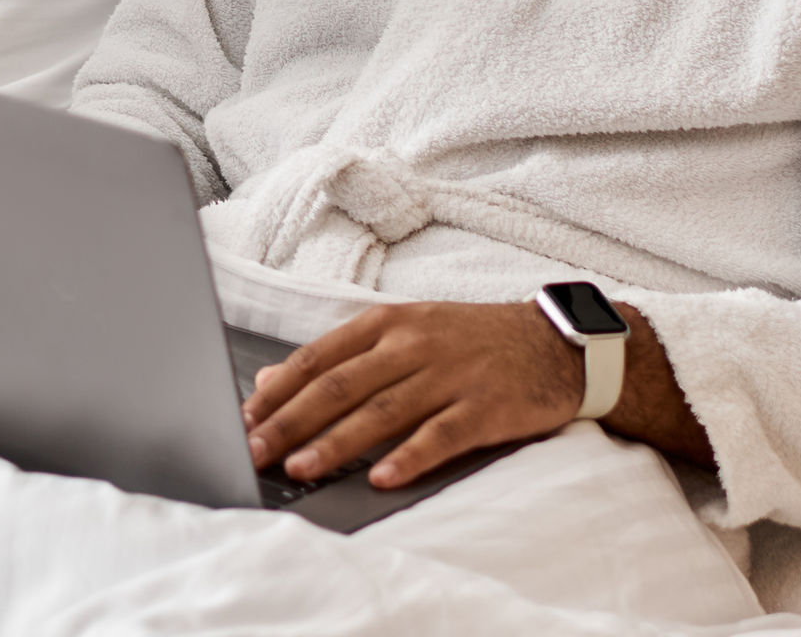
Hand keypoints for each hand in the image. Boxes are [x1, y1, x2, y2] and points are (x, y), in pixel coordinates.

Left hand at [241, 301, 582, 489]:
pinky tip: (381, 478)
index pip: (319, 358)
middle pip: (341, 385)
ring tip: (301, 467)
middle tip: (255, 451)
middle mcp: (414, 344)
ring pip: (383, 411)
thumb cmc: (470, 342)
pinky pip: (441, 434)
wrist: (556, 344)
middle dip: (292, 422)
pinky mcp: (487, 406)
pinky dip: (409, 457)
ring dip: (336, 442)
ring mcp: (452, 374)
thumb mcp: (404, 333)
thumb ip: (340, 358)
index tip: (243, 420)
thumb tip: (272, 382)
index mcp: (388, 322)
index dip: (278, 392)